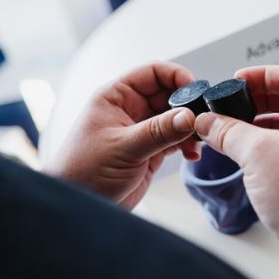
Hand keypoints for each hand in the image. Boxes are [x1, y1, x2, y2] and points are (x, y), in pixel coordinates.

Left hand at [47, 62, 199, 208]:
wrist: (78, 206)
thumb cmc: (83, 172)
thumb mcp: (124, 147)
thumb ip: (159, 131)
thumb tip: (188, 116)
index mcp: (116, 97)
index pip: (152, 73)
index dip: (176, 76)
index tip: (195, 88)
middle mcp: (130, 110)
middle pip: (168, 94)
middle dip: (187, 105)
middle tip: (201, 119)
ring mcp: (141, 130)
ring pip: (175, 118)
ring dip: (189, 128)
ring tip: (196, 142)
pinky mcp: (149, 150)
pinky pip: (174, 139)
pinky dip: (186, 144)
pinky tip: (191, 154)